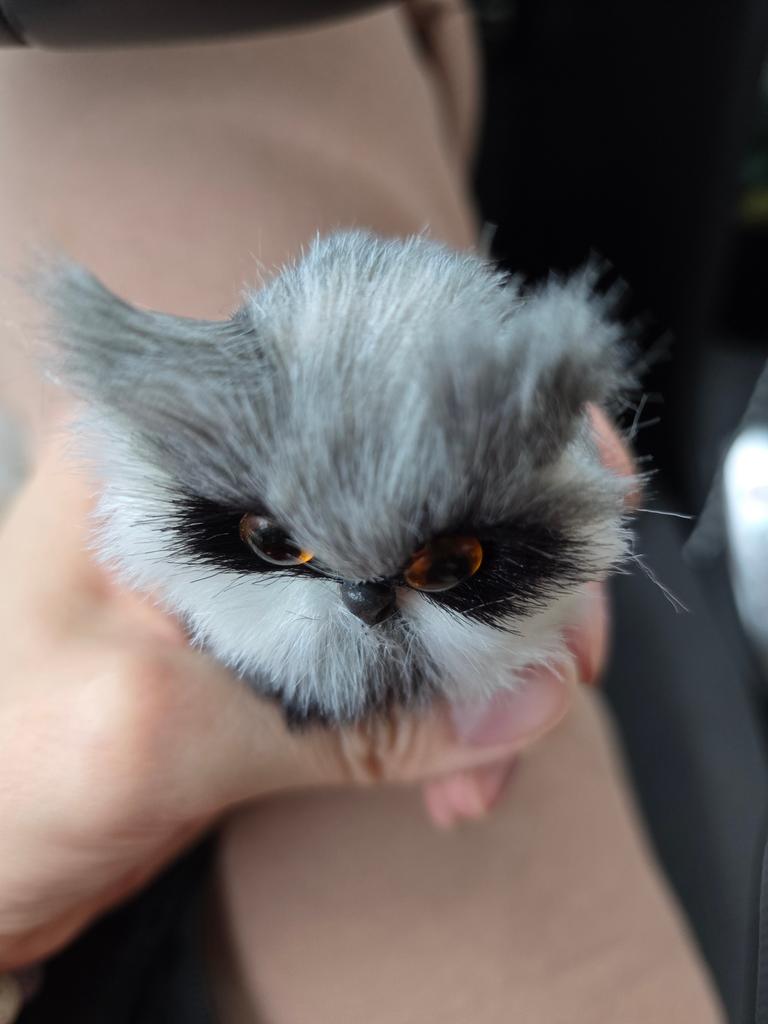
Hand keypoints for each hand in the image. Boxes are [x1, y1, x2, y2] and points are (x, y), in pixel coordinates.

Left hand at [0, 409, 631, 969]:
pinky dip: (448, 688)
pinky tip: (459, 758)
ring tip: (492, 756)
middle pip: (420, 467)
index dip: (497, 431)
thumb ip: (340, 719)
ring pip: (424, 552)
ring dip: (488, 644)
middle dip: (508, 566)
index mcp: (170, 437)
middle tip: (556, 674)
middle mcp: (223, 466)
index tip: (578, 514)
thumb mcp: (148, 737)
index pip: (367, 380)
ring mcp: (260, 540)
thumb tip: (527, 700)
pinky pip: (401, 625)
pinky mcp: (282, 610)